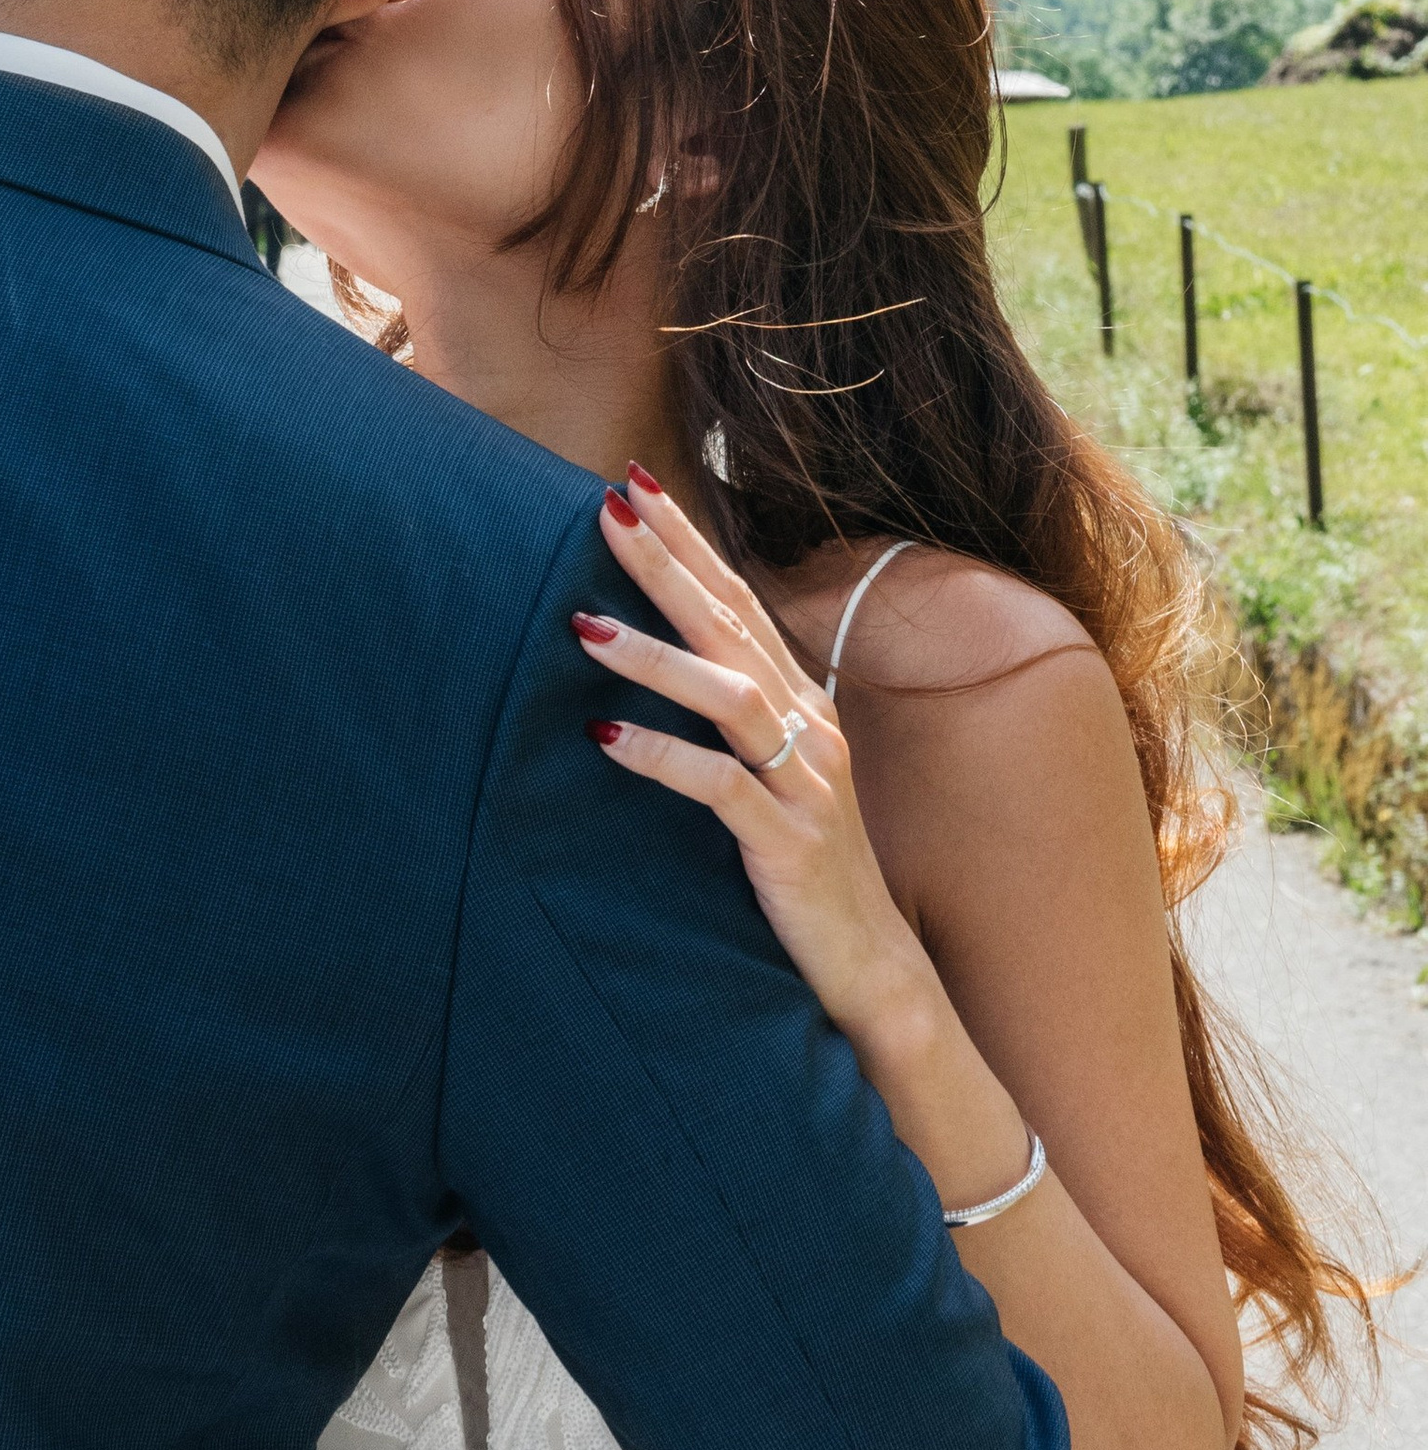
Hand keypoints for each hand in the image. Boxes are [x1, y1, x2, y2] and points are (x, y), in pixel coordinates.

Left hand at [578, 469, 939, 1059]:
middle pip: (731, 624)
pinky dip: (663, 758)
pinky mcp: (790, 842)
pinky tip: (605, 739)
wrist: (869, 964)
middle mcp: (809, 726)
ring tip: (581, 627)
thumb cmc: (800, 863)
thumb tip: (651, 653)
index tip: (631, 485)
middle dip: (668, 563)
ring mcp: (804, 783)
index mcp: (800, 701)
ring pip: (728, 696)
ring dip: (654, 657)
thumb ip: (728, 714)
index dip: (687, 541)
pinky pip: (721, 788)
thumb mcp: (767, 773)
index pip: (736, 599)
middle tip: (608, 509)